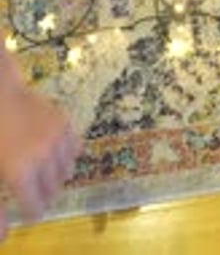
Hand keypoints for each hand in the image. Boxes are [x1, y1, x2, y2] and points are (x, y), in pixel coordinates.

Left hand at [0, 51, 80, 238]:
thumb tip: (5, 233)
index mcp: (22, 173)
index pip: (36, 207)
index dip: (32, 210)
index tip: (29, 207)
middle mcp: (44, 158)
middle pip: (53, 191)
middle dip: (43, 193)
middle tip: (32, 187)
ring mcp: (57, 138)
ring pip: (67, 171)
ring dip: (56, 174)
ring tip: (42, 168)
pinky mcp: (65, 123)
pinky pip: (75, 149)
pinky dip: (67, 154)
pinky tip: (53, 149)